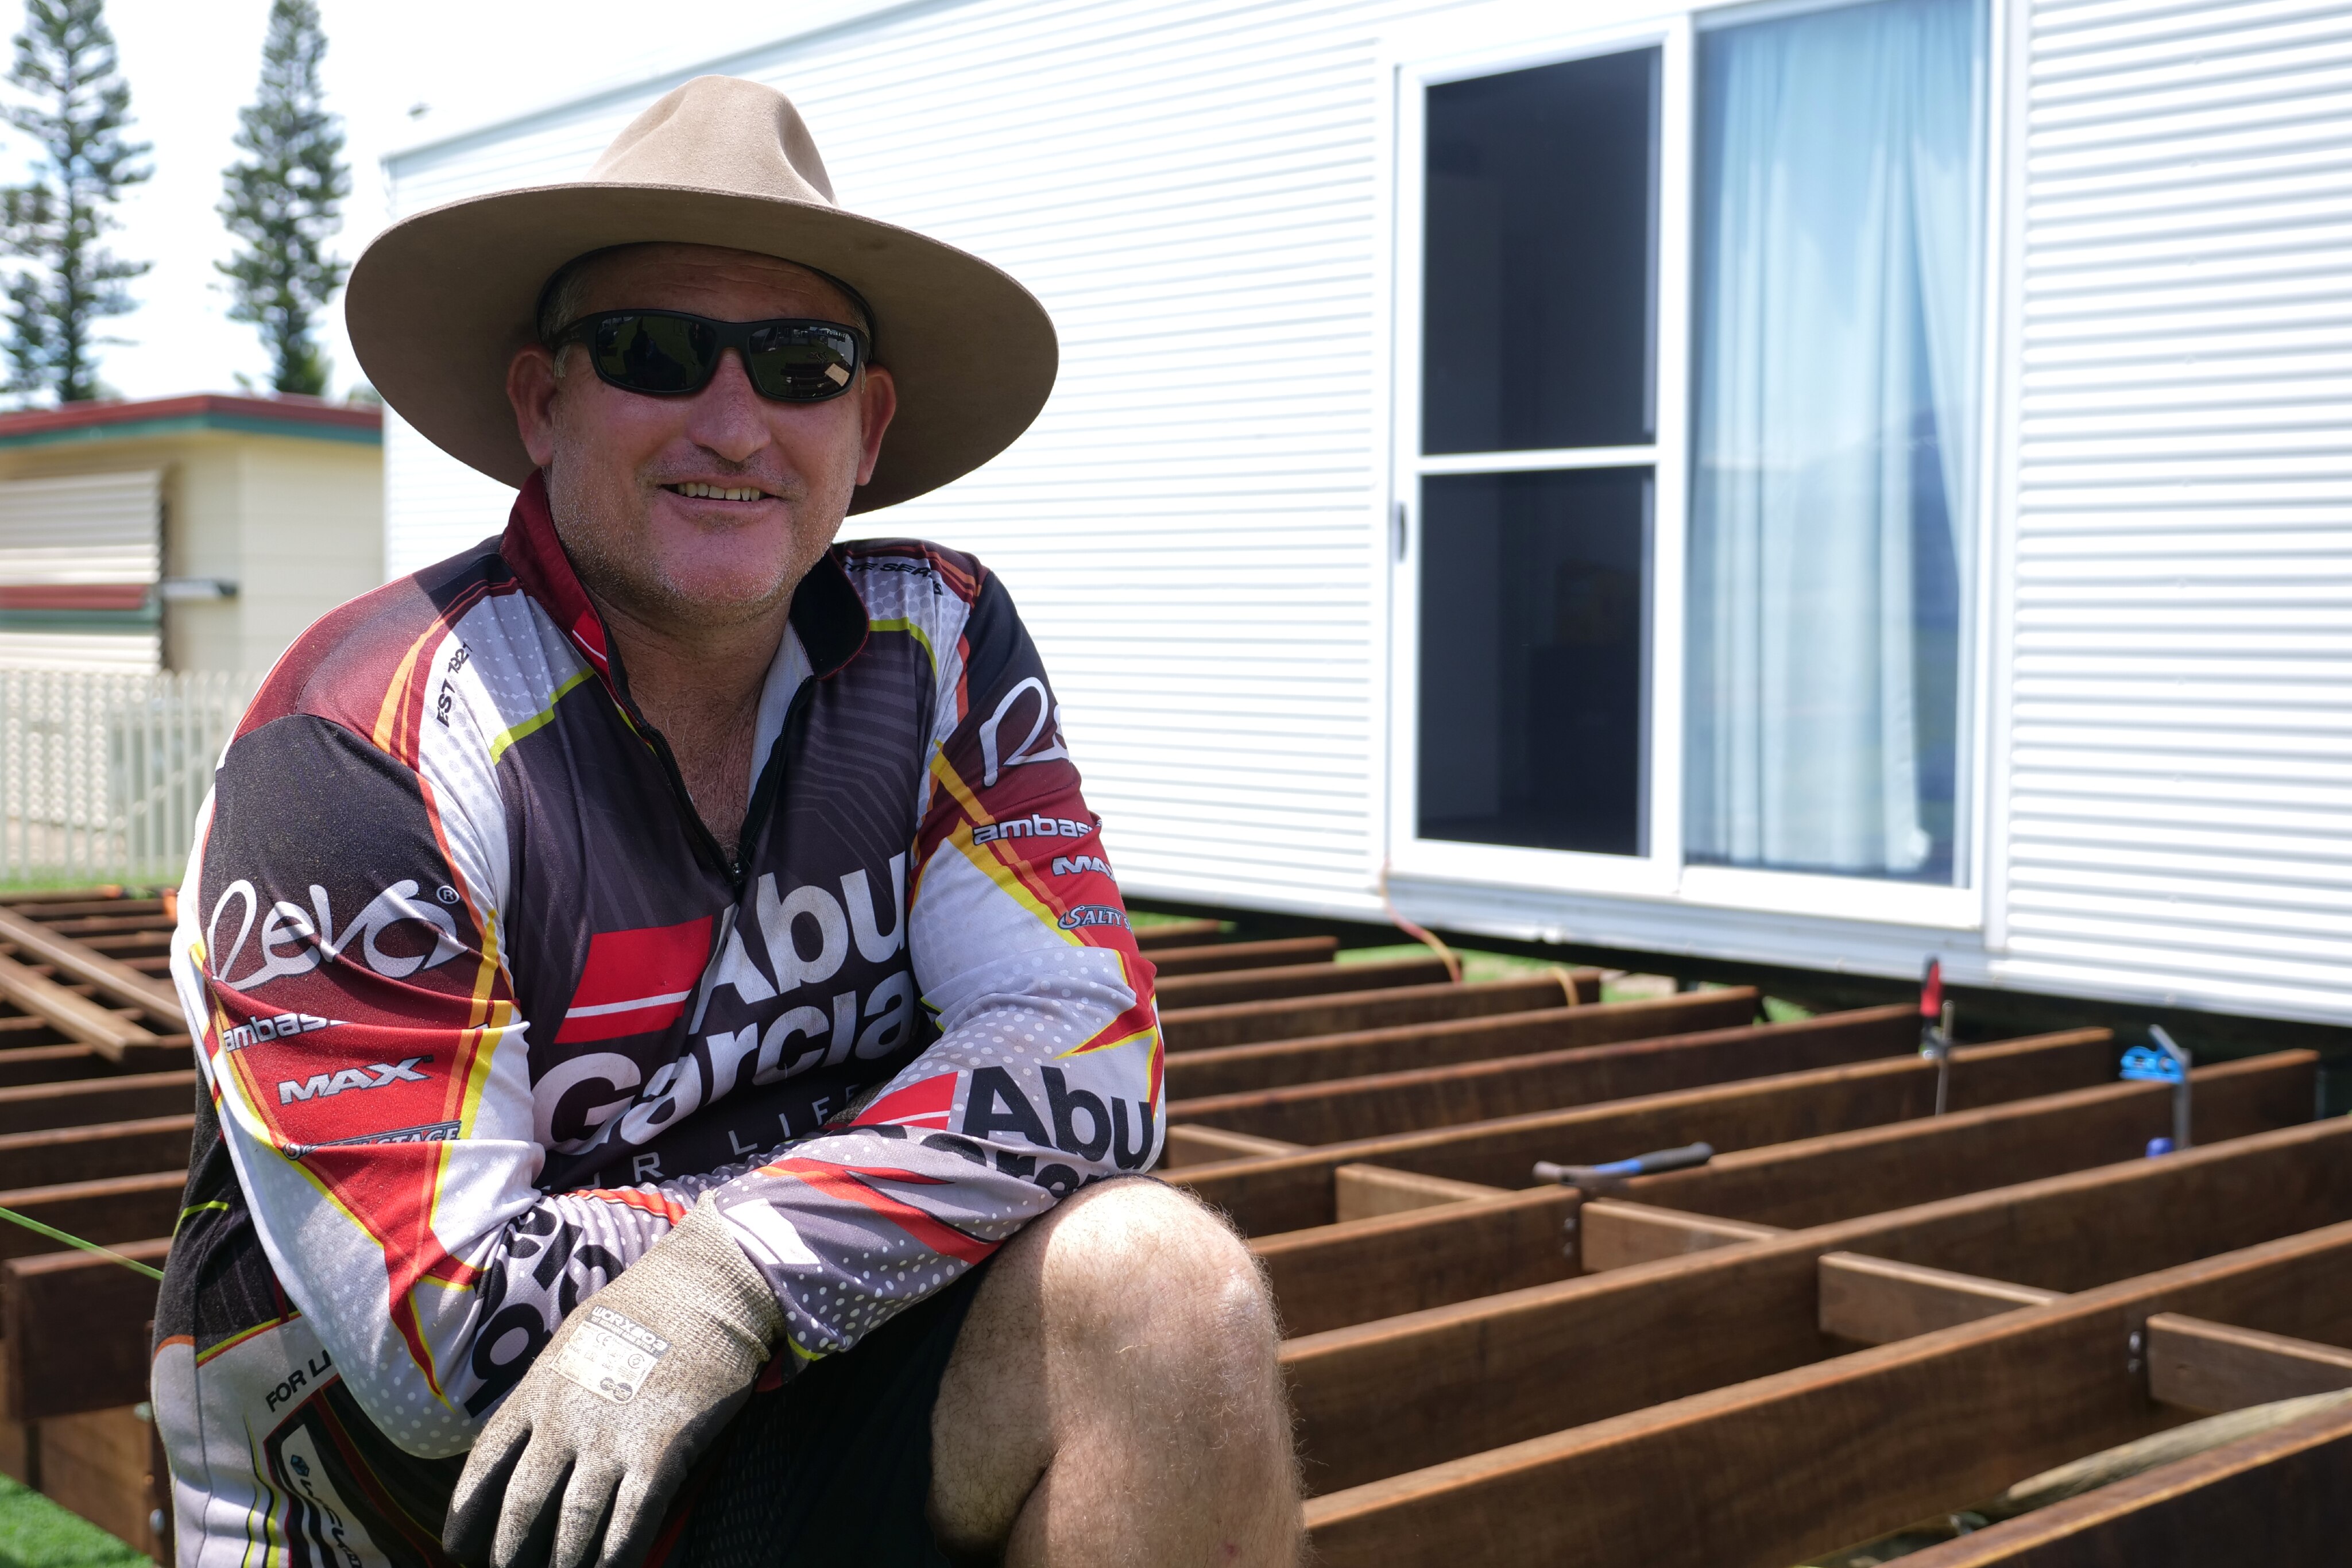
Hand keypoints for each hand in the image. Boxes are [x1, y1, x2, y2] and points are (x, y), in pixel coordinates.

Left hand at [443, 1196, 784, 1567]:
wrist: (708, 1284)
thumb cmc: (648, 1305)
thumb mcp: (578, 1338)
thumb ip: (553, 1387)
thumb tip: (538, 1431)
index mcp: (539, 1387)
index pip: (486, 1463)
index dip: (466, 1513)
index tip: (457, 1547)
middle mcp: (565, 1417)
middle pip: (523, 1506)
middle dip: (510, 1552)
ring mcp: (611, 1436)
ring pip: (573, 1525)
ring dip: (564, 1564)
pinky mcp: (660, 1450)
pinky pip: (630, 1522)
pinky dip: (618, 1557)